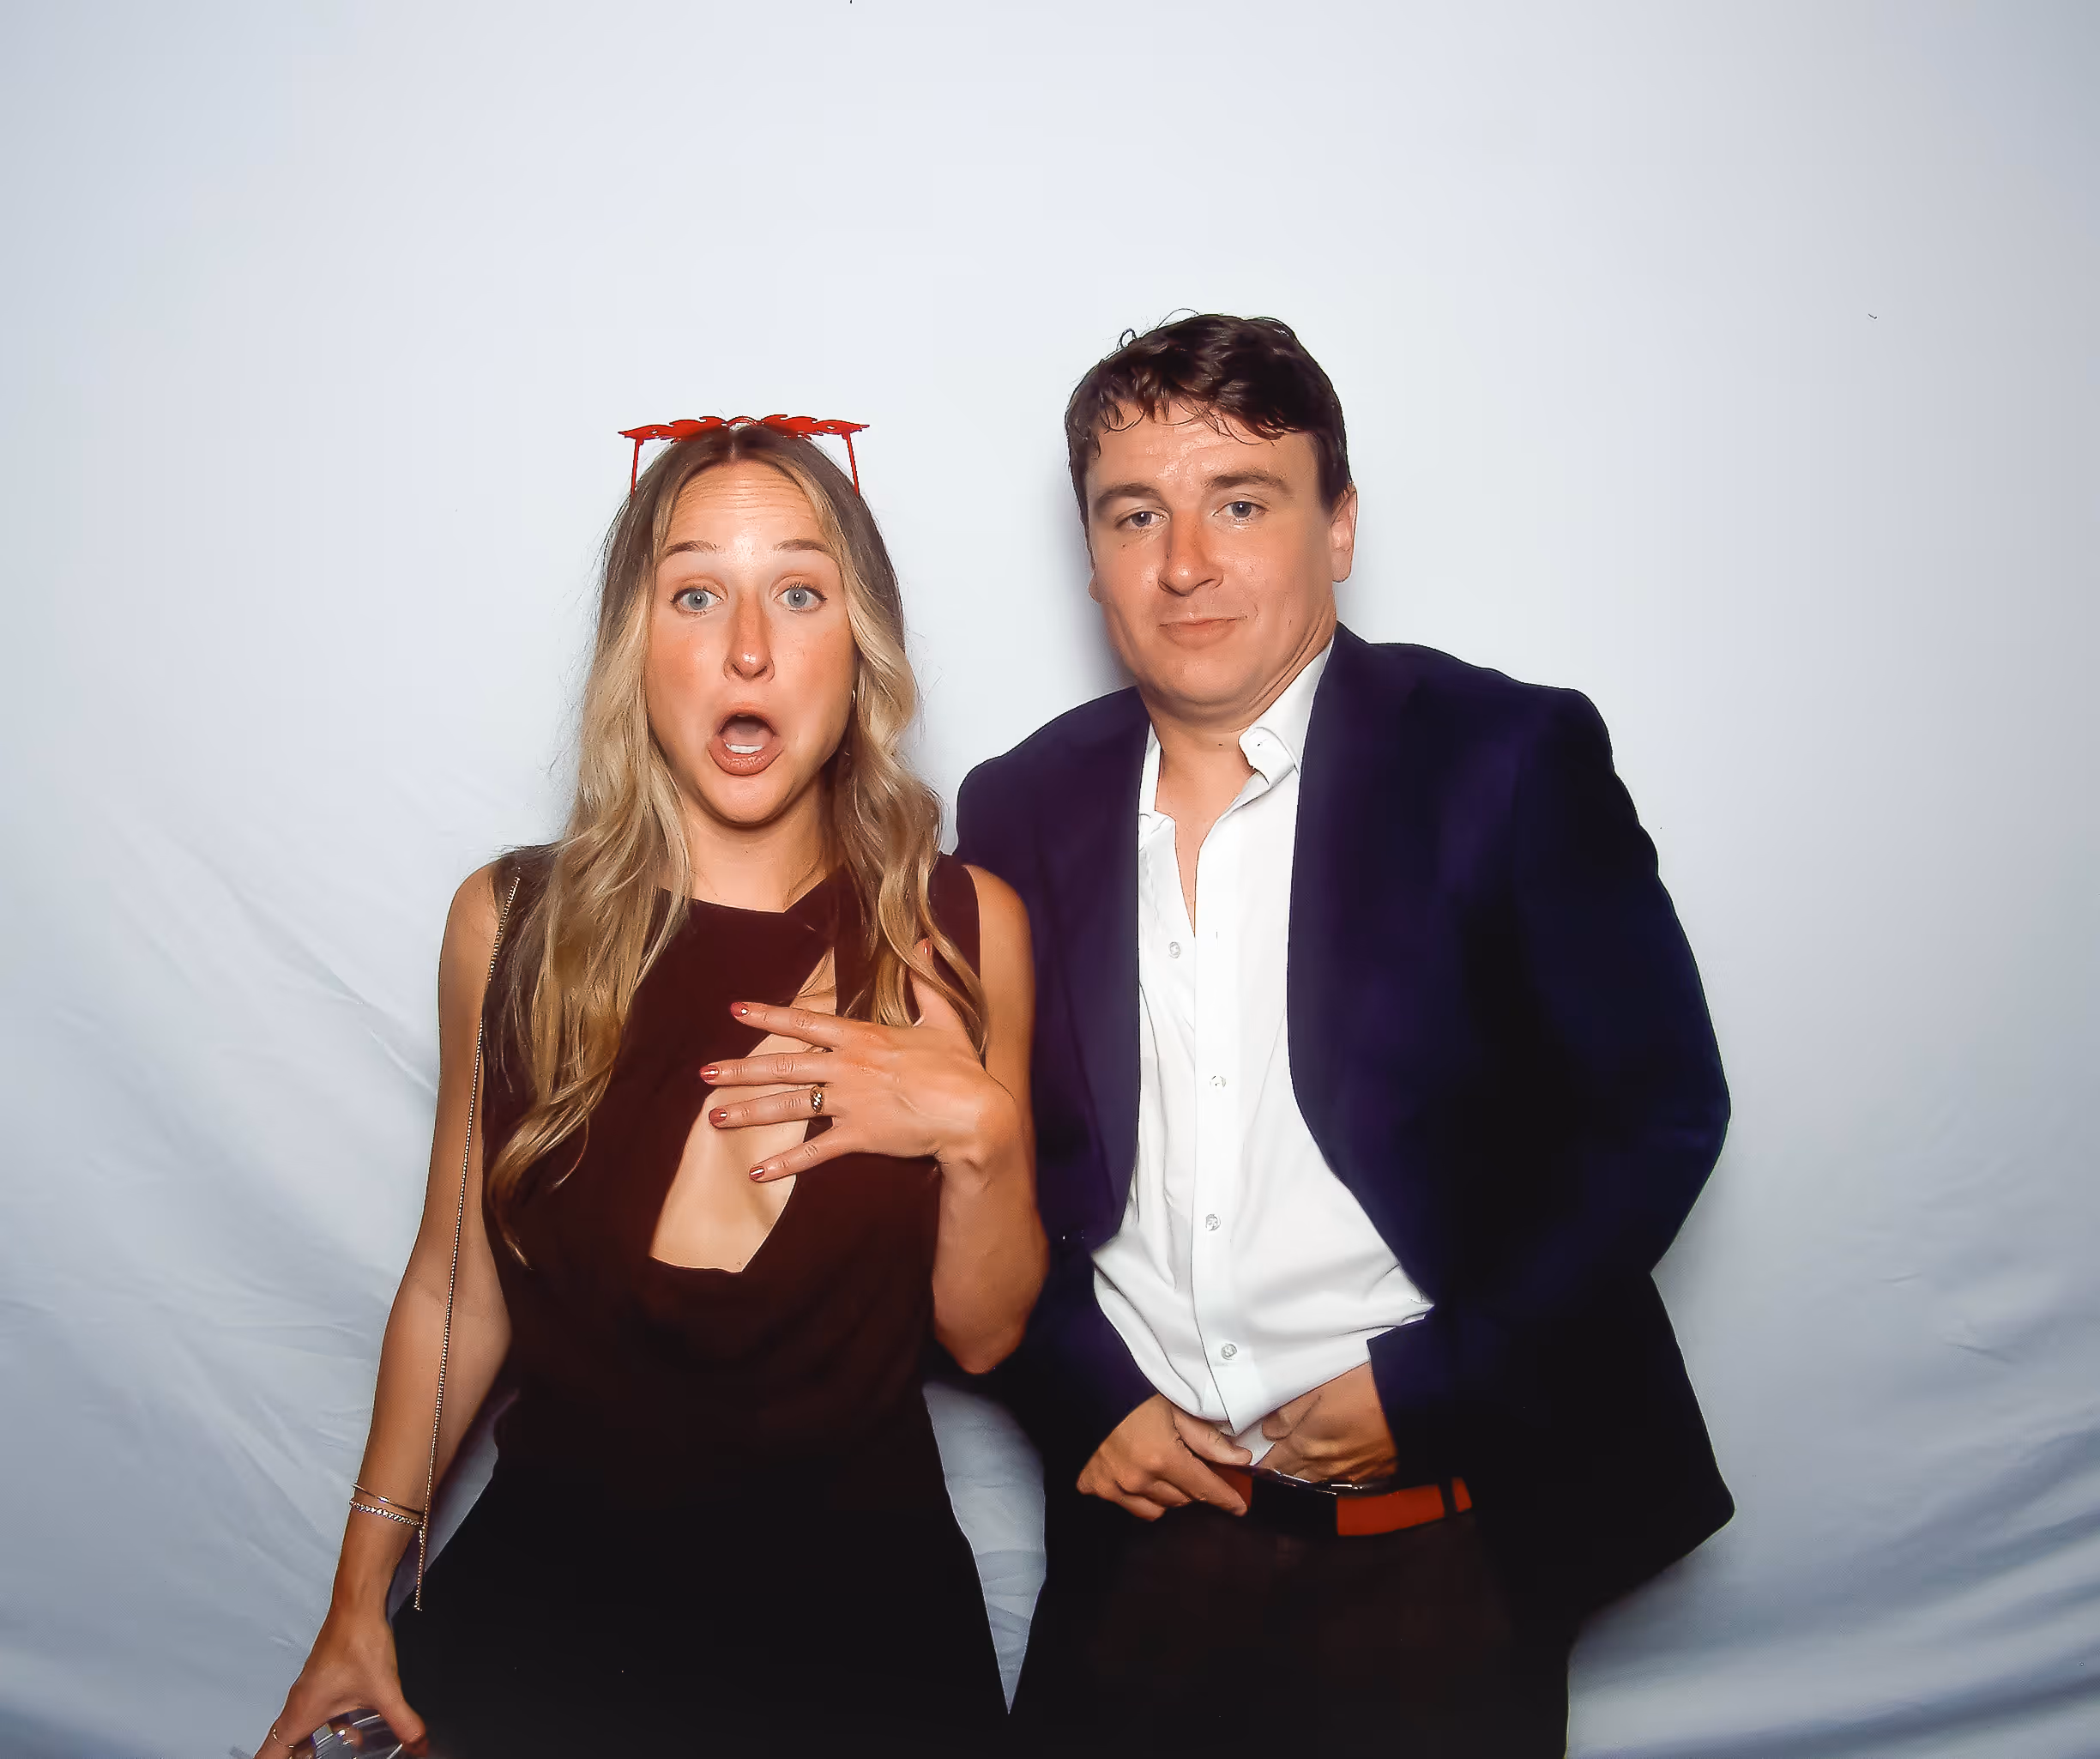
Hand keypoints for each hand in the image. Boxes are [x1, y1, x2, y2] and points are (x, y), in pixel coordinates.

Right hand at [259, 1606, 424, 1757]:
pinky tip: (355, 1730)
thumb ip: (402, 1722)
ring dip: (313, 1746)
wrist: (358, 1604)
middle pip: (282, 1746)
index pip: (269, 1755)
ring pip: (300, 1729)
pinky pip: (316, 1712)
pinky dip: (329, 1726)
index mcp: (300, 1714)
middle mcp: (298, 1703)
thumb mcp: (385, 1691)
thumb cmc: (359, 1642)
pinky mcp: (323, 1679)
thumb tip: (419, 1745)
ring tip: (337, 1754)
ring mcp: (309, 1690)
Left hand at [701, 949, 1018, 1184]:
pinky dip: (784, 1164)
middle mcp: (847, 1068)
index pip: (805, 1021)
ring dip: (748, 1112)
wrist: (974, 1113)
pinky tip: (757, 1173)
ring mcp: (849, 1103)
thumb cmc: (960, 1067)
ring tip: (714, 1117)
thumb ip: (925, 982)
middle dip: (739, 1069)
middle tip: (704, 1072)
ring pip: (788, 1107)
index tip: (735, 1010)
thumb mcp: (943, 1018)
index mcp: (862, 1038)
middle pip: (782, 1065)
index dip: (767, 1015)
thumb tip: (925, 942)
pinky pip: (814, 1152)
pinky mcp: (858, 1137)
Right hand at [1077, 1392, 1252, 1520]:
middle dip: (1192, 1485)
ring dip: (1165, 1494)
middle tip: (1190, 1464)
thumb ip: (1208, 1440)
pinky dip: (1134, 1494)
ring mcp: (1113, 1486)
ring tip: (1161, 1469)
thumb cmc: (1132, 1391)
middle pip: (1181, 1499)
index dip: (1225, 1498)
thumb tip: (1240, 1459)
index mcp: (1162, 1458)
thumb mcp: (1175, 1409)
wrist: (1084, 1384)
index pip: (1204, 1488)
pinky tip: (1133, 1472)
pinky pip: (1126, 1504)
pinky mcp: (1093, 1486)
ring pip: (1155, 1509)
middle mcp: (1138, 1479)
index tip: (1238, 1507)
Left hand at [1257, 1361, 1396, 1483]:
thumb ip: (1290, 1412)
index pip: (1276, 1465)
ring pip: (1320, 1479)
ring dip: (1308, 1472)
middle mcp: (1328, 1467)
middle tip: (1275, 1460)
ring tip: (1303, 1458)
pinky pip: (1345, 1478)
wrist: (1416, 1399)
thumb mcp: (1319, 1388)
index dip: (1262, 1465)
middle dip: (1284, 1470)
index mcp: (1308, 1446)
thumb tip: (1268, 1431)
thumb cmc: (1364, 1387)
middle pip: (1296, 1476)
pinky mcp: (1374, 1473)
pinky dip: (1334, 1471)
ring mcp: (1352, 1473)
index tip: (1253, 1463)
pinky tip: (1336, 1458)